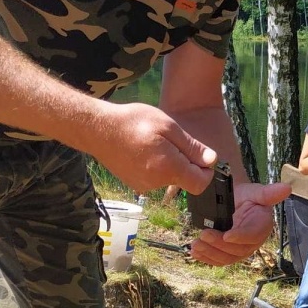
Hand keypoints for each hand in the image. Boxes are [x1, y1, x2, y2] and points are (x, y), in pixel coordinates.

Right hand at [90, 102, 218, 194]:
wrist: (97, 129)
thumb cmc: (133, 122)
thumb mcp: (168, 127)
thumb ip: (191, 147)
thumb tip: (211, 160)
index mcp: (169, 169)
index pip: (200, 184)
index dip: (206, 171)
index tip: (200, 156)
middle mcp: (157, 183)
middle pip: (184, 180)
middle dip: (185, 163)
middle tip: (172, 140)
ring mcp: (144, 185)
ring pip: (169, 178)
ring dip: (170, 163)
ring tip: (155, 142)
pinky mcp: (134, 183)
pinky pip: (155, 178)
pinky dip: (156, 166)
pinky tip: (144, 150)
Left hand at [189, 181, 289, 265]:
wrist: (234, 201)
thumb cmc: (245, 196)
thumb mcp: (255, 191)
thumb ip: (268, 192)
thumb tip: (287, 188)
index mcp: (262, 226)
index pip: (252, 235)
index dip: (240, 237)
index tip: (227, 235)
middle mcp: (253, 242)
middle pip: (238, 250)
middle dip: (219, 245)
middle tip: (204, 235)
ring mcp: (240, 250)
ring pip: (227, 258)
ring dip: (210, 254)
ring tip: (196, 245)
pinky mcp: (228, 254)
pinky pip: (218, 260)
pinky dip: (206, 258)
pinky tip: (195, 253)